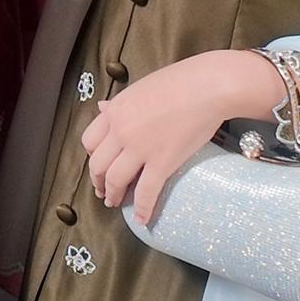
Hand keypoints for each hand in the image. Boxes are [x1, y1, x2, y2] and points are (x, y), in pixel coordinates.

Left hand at [81, 49, 280, 225]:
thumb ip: (121, 104)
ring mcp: (140, 149)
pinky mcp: (162, 163)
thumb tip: (102, 108)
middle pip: (99, 165)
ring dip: (114, 196)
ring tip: (116, 203)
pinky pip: (146, 192)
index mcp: (116, 111)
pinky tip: (142, 219)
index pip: (90, 141)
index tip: (99, 165)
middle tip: (104, 191)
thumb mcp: (141, 88)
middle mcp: (121, 131)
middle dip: (99, 182)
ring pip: (116, 180)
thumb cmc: (181, 81)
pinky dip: (142, 209)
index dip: (93, 157)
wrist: (209, 86)